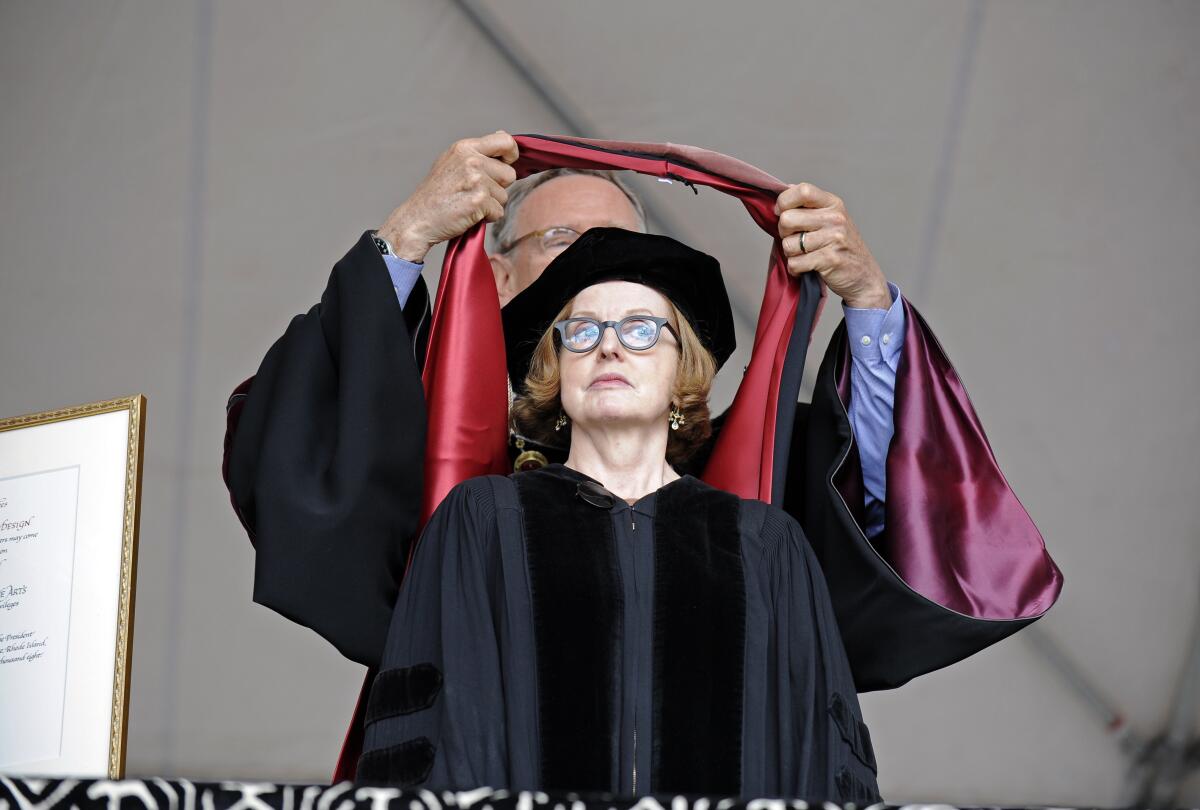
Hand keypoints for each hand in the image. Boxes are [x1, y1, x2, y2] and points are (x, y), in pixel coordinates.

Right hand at [378, 131, 519, 261]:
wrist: (417, 219)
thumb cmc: (435, 194)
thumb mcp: (452, 162)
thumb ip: (478, 151)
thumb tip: (502, 136)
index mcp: (465, 147)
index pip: (505, 141)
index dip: (511, 154)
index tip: (507, 163)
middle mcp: (471, 160)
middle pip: (509, 174)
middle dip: (498, 187)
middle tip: (474, 192)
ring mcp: (476, 180)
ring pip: (504, 195)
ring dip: (491, 204)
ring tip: (468, 203)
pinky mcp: (479, 200)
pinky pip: (499, 212)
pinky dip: (487, 218)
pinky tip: (468, 214)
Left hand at [775, 183, 891, 308]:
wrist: (864, 276)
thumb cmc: (842, 248)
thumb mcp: (831, 219)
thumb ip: (810, 205)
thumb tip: (786, 189)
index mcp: (833, 204)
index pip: (802, 190)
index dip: (784, 202)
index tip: (781, 212)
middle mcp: (834, 218)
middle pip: (787, 219)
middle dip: (784, 233)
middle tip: (796, 240)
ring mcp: (833, 238)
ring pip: (788, 244)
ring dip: (791, 254)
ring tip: (805, 255)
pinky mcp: (829, 259)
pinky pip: (795, 263)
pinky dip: (795, 269)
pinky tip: (806, 268)